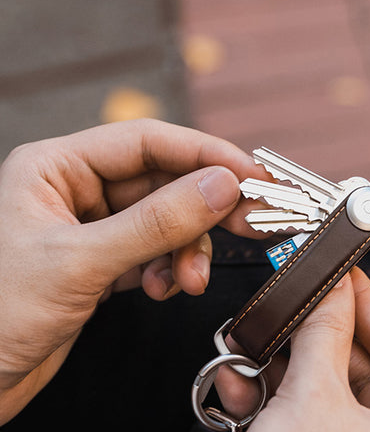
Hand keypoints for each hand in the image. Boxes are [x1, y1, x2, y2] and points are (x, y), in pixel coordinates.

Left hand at [0, 119, 265, 424]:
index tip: (251, 177)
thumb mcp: (82, 262)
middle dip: (205, 210)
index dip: (205, 155)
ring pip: (166, 223)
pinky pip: (156, 254)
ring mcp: (93, 229)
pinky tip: (160, 289)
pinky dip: (169, 270)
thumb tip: (221, 187)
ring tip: (190, 281)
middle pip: (164, 183)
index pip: (148, 142)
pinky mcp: (104, 264)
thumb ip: (157, 223)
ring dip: (188, 251)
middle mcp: (76, 191)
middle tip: (250, 223)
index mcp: (56, 169)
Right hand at [187, 269, 369, 431]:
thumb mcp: (309, 398)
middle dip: (317, 341)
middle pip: (367, 372)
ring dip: (290, 374)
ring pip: (335, 401)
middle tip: (291, 307)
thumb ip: (325, 331)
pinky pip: (318, 430)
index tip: (341, 273)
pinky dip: (284, 409)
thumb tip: (334, 285)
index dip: (369, 301)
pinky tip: (244, 392)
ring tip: (252, 353)